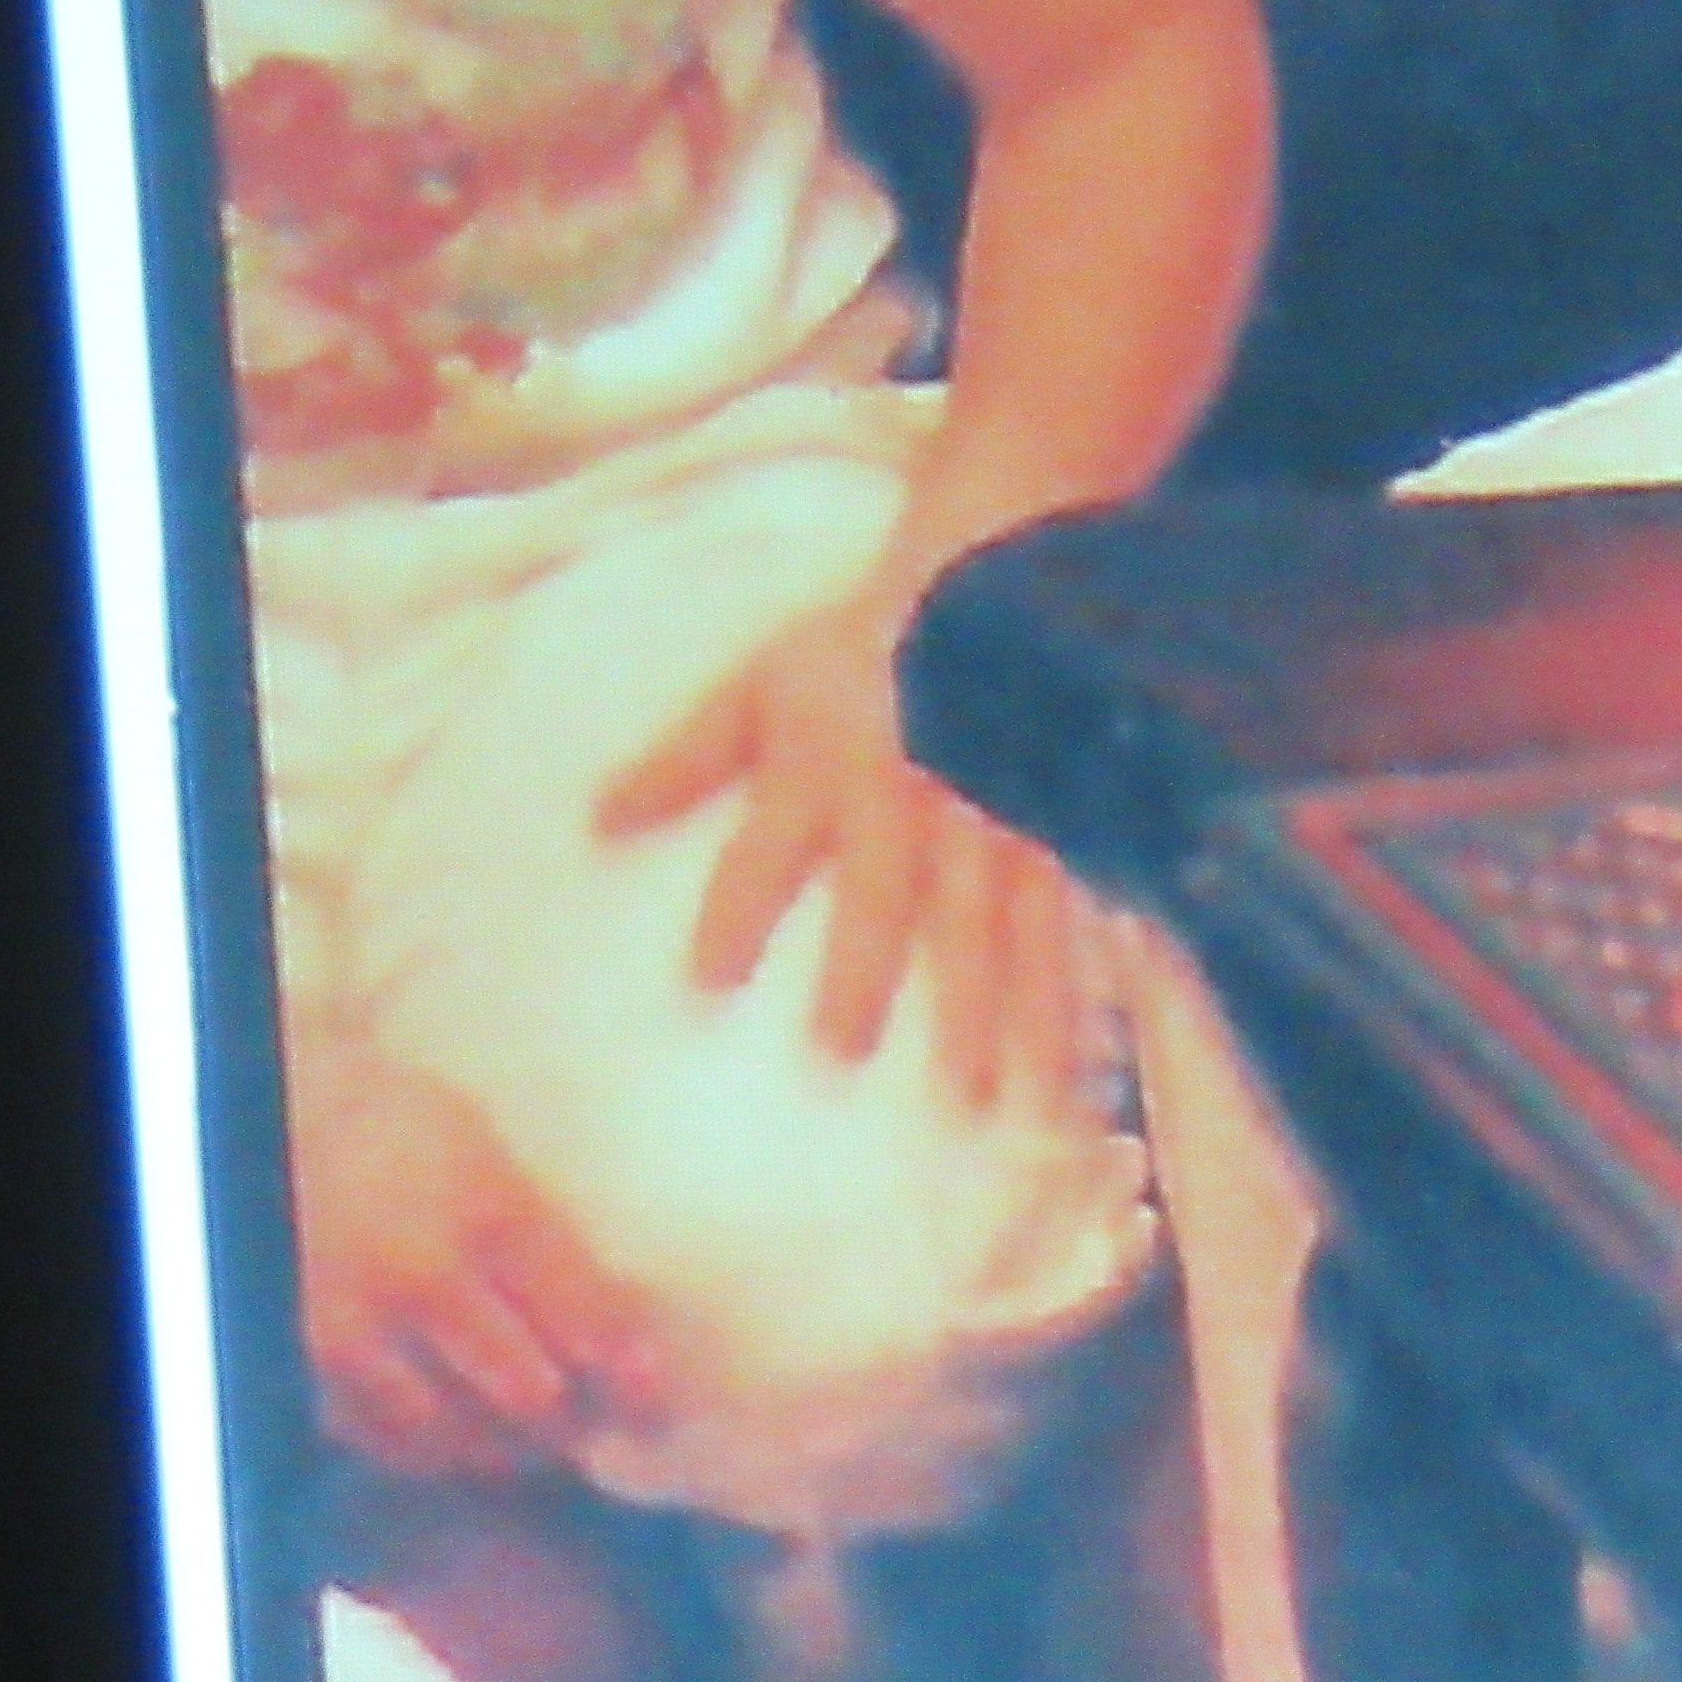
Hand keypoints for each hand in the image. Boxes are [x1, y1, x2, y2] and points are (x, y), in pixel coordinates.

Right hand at [288, 1027, 662, 1478]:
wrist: (284, 1118)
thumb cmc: (408, 1132)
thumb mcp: (495, 1162)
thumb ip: (548, 1240)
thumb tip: (621, 1317)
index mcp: (488, 1214)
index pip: (582, 1318)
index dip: (626, 1367)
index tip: (650, 1393)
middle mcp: (423, 1279)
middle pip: (525, 1391)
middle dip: (569, 1420)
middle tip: (592, 1429)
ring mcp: (359, 1329)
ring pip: (453, 1432)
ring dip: (502, 1446)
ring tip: (528, 1443)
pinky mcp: (306, 1362)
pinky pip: (382, 1438)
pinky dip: (428, 1450)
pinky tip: (454, 1442)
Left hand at [594, 588, 1095, 1105]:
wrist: (993, 579)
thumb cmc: (866, 642)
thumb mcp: (761, 687)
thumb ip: (687, 759)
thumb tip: (596, 823)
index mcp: (826, 773)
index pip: (767, 851)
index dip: (737, 913)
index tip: (707, 983)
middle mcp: (908, 805)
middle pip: (885, 897)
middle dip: (862, 974)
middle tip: (845, 1053)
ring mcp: (992, 819)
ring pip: (991, 925)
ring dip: (983, 1017)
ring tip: (982, 1102)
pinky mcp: (1062, 827)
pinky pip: (1072, 913)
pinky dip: (1080, 988)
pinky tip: (1085, 1058)